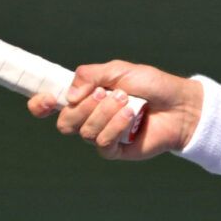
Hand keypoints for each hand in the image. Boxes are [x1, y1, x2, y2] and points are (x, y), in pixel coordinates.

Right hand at [26, 60, 201, 159]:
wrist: (180, 105)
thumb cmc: (151, 85)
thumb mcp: (118, 70)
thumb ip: (89, 76)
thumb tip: (69, 96)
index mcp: (85, 97)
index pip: (52, 106)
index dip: (41, 105)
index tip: (47, 100)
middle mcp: (90, 118)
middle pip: (65, 122)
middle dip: (84, 107)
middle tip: (107, 94)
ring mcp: (102, 135)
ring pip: (85, 132)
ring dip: (105, 113)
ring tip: (126, 102)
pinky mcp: (117, 150)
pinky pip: (103, 143)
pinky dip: (115, 127)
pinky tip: (131, 116)